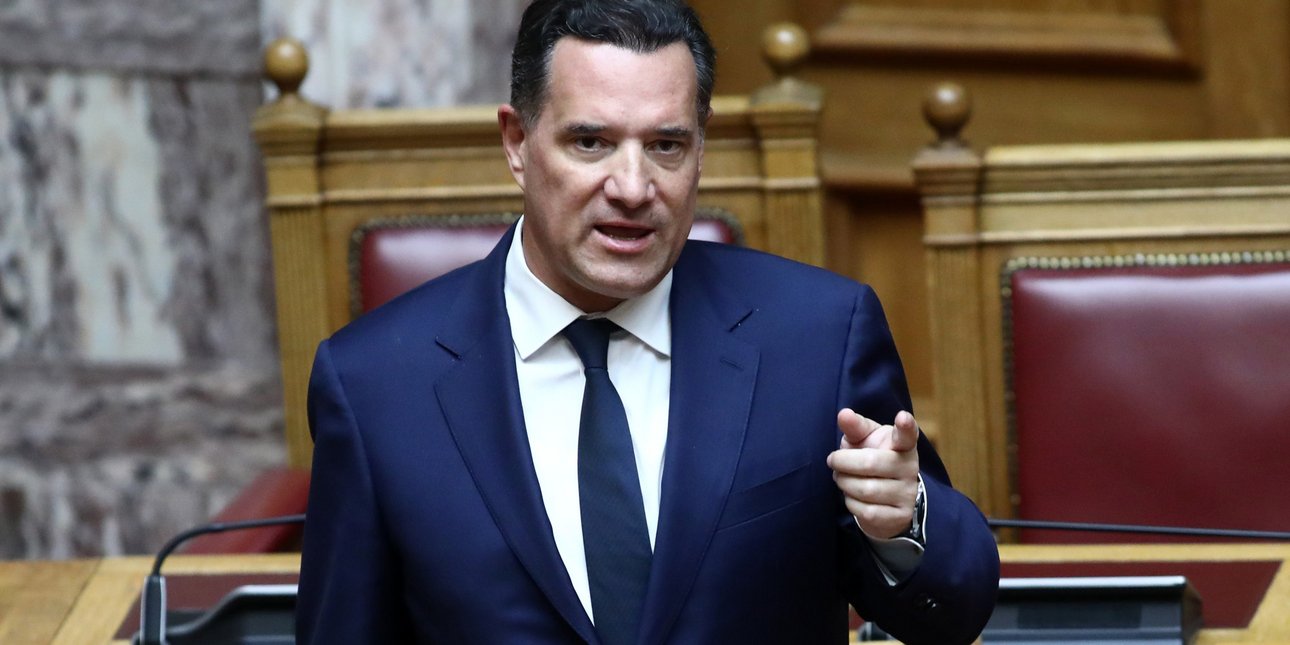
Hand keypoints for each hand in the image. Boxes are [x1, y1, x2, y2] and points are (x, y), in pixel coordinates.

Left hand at [827, 409, 920, 538]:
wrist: (886, 498)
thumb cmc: (872, 458)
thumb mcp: (864, 440)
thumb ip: (854, 427)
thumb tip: (843, 414)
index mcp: (902, 445)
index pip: (906, 434)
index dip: (905, 426)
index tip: (902, 417)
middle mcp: (909, 468)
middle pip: (869, 463)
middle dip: (843, 462)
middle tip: (833, 461)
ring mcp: (907, 493)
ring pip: (865, 490)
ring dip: (844, 483)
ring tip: (842, 478)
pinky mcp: (900, 516)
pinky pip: (867, 511)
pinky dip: (851, 503)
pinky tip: (852, 496)